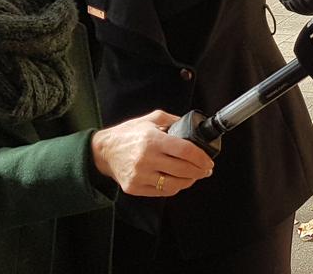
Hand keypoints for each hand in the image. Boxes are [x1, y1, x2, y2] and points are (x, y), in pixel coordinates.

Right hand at [90, 110, 214, 196]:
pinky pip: (162, 192)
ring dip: (189, 181)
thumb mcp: (150, 119)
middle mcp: (146, 159)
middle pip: (182, 169)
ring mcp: (140, 176)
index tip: (209, 161)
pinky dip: (174, 188)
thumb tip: (192, 126)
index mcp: (152, 140)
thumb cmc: (127, 134)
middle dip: (200, 171)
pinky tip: (178, 181)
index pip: (185, 150)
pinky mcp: (134, 188)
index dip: (201, 157)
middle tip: (206, 169)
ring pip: (174, 184)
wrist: (103, 151)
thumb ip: (172, 120)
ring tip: (194, 175)